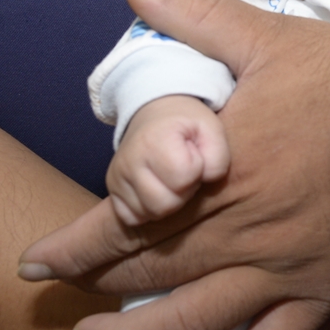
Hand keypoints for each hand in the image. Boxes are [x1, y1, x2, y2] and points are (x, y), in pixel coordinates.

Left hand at [19, 0, 329, 329]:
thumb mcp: (270, 38)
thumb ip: (196, 16)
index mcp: (220, 173)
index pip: (127, 219)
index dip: (75, 243)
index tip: (35, 257)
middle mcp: (243, 232)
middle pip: (152, 271)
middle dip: (97, 284)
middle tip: (60, 292)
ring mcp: (287, 270)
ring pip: (199, 319)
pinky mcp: (329, 290)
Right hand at [107, 95, 230, 225]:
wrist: (155, 112)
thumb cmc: (186, 123)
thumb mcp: (212, 129)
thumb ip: (218, 157)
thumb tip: (207, 181)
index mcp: (154, 140)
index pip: (184, 177)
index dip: (197, 168)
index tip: (192, 153)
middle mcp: (129, 160)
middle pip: (165, 204)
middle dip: (183, 191)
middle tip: (183, 170)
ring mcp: (116, 177)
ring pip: (150, 213)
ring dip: (168, 200)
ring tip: (170, 178)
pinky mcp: (111, 190)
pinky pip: (132, 217)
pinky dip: (148, 209)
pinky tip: (155, 187)